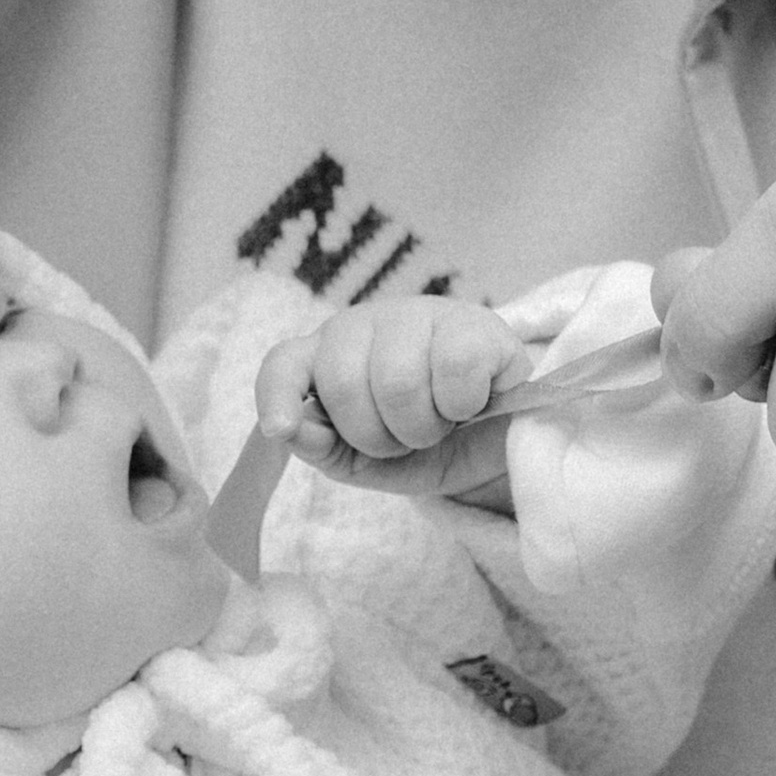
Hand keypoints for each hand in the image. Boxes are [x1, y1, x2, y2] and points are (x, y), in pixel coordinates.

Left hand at [254, 297, 524, 502]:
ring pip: (397, 380)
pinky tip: (473, 401)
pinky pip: (455, 367)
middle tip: (407, 438)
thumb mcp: (362, 461)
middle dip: (377, 435)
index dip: (277, 396)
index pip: (285, 364)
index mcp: (328, 358)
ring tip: (441, 422)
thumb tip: (289, 428)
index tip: (281, 428)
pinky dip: (464, 404)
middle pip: (343, 382)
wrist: (498, 446)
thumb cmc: (421, 447)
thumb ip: (321, 446)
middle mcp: (365, 326)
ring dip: (422, 426)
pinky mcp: (475, 321)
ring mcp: (419, 314)